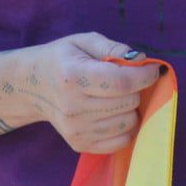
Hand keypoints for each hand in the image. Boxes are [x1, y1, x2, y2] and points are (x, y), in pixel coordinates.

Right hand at [29, 32, 160, 152]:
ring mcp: (76, 129)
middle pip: (127, 102)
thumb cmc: (62, 59)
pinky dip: (126, 127)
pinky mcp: (80, 144)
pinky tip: (115, 112)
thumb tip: (141, 60)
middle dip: (138, 88)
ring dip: (132, 108)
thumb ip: (113, 48)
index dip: (145, 76)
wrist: (31, 86)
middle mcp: (73, 106)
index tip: (154, 69)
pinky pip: (121, 141)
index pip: (120, 82)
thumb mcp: (83, 41)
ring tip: (119, 96)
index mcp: (73, 76)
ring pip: (128, 123)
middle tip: (130, 80)